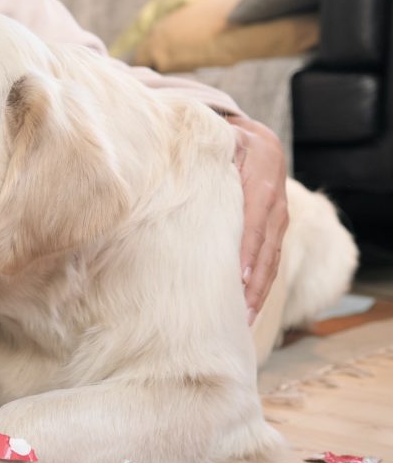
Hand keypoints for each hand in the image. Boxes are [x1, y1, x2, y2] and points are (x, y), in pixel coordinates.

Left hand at [228, 115, 288, 324]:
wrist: (259, 141)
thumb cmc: (228, 141)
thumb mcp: (221, 139)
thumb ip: (207, 153)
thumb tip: (183, 164)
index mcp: (262, 181)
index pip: (254, 222)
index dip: (247, 251)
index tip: (236, 279)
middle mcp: (276, 205)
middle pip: (266, 250)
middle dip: (252, 284)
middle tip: (237, 314)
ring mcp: (279, 221)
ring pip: (271, 262)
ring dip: (257, 293)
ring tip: (242, 323)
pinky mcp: (274, 233)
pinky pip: (269, 263)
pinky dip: (259, 288)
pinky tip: (246, 311)